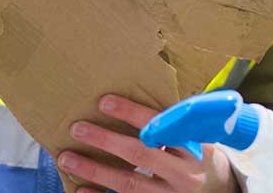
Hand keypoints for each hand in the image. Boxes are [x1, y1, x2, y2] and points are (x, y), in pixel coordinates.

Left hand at [59, 95, 235, 192]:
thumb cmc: (205, 158)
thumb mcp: (203, 138)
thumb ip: (178, 123)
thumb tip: (143, 90)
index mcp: (197, 147)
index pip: (162, 126)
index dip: (132, 113)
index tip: (104, 101)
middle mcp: (184, 173)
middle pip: (141, 155)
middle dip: (106, 140)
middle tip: (77, 127)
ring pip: (128, 183)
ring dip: (95, 169)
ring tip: (68, 157)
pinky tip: (80, 189)